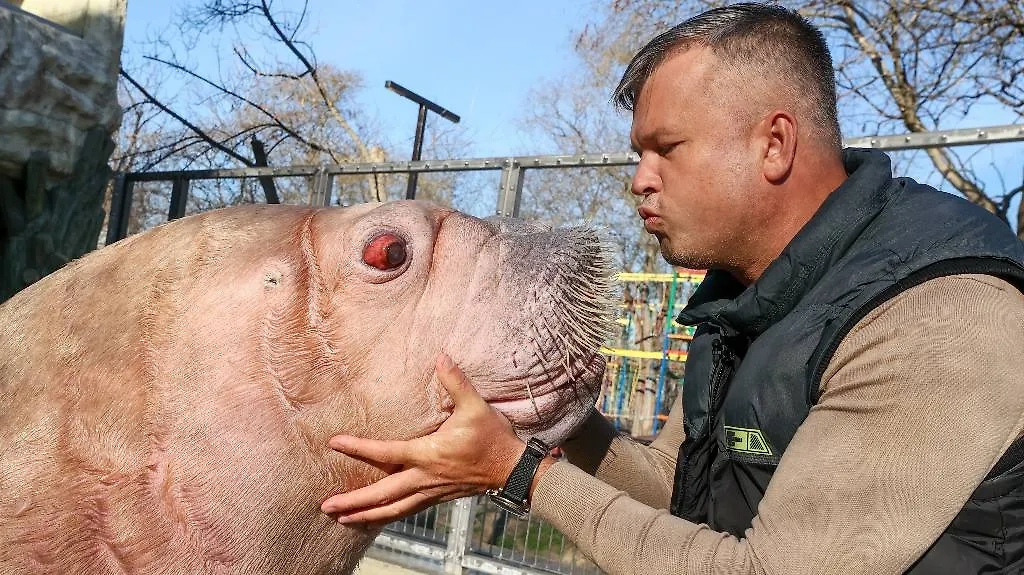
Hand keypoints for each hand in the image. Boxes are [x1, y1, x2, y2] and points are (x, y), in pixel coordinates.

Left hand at [320, 353, 525, 524]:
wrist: (513, 470)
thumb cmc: (493, 439)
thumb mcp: (476, 406)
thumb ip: (456, 382)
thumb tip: (441, 356)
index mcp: (428, 455)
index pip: (385, 453)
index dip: (359, 448)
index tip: (335, 443)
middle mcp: (424, 477)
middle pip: (382, 494)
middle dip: (353, 503)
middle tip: (326, 507)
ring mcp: (430, 491)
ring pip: (392, 509)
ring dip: (366, 515)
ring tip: (341, 519)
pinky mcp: (437, 497)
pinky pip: (406, 510)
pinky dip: (387, 516)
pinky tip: (375, 517)